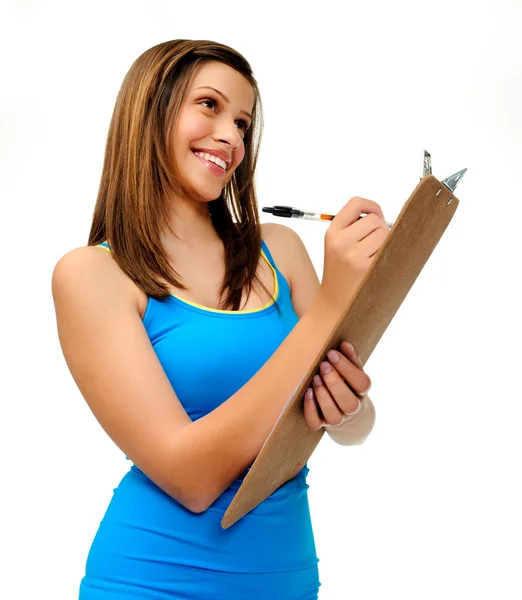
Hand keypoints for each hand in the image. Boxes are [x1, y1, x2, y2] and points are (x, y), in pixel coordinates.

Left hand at [303, 341, 371, 431]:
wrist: (347, 413)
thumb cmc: (347, 383)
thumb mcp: (353, 370)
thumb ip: (350, 358)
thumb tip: (344, 344)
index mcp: (361, 392)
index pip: (362, 383)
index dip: (347, 368)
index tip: (332, 353)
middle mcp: (352, 408)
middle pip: (349, 403)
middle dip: (335, 382)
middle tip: (323, 365)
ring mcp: (337, 418)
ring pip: (334, 415)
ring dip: (323, 396)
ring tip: (315, 378)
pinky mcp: (321, 424)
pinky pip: (315, 423)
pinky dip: (310, 409)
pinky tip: (307, 392)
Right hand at [320, 197, 388, 311]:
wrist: (334, 302)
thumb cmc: (340, 272)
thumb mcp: (336, 245)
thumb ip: (353, 227)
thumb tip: (381, 216)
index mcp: (332, 233)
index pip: (356, 203)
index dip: (371, 206)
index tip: (375, 215)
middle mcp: (341, 242)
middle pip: (375, 220)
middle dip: (380, 229)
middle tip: (373, 244)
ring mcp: (354, 255)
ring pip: (384, 234)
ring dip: (384, 243)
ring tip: (372, 256)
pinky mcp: (367, 267)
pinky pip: (387, 250)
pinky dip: (386, 255)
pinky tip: (375, 265)